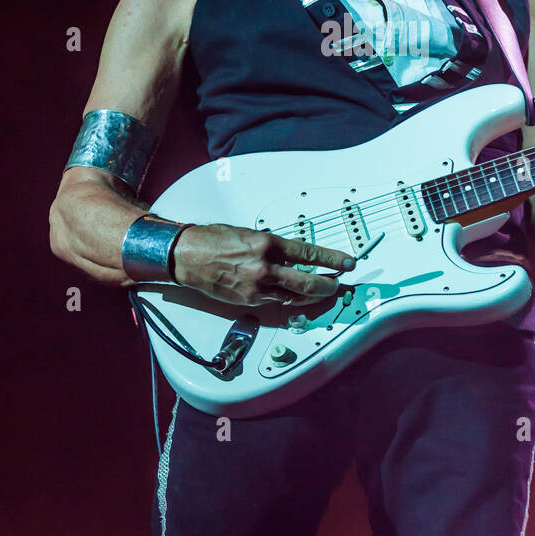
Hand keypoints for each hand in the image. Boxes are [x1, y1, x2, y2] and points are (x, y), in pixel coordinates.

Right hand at [172, 223, 356, 307]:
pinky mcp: (249, 300)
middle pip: (307, 281)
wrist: (188, 256)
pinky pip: (277, 301)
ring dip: (313, 295)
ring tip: (324, 290)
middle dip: (328, 283)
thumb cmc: (214, 241)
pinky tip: (299, 297)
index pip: (308, 252)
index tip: (346, 262)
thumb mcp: (250, 234)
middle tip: (338, 282)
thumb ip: (273, 246)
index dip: (331, 258)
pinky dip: (292, 299)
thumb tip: (294, 253)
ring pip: (295, 296)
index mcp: (266, 244)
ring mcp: (257, 286)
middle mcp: (264, 267)